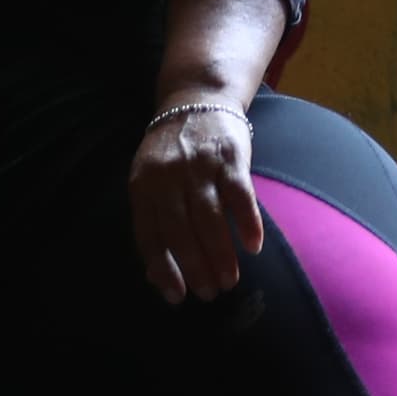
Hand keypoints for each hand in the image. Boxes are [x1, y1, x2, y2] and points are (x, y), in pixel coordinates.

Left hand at [130, 100, 265, 302]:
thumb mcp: (151, 182)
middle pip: (180, 231)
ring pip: (209, 218)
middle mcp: (168, 176)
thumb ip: (153, 223)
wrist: (197, 99)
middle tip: (210, 293)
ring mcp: (199, 165)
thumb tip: (156, 277)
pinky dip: (247, 223)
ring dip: (220, 254)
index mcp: (143, 186)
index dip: (163, 269)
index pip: (150, 236)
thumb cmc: (173, 153)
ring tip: (229, 281)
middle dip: (195, 267)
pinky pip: (240, 195)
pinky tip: (253, 247)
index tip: (178, 296)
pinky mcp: (229, 156)